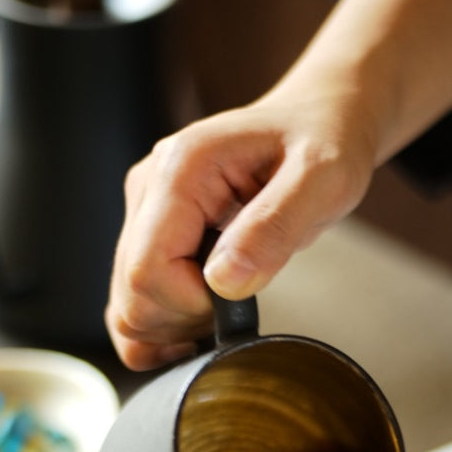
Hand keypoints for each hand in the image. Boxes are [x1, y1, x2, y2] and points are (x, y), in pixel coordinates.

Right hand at [104, 0, 451, 370]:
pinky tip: (204, 325)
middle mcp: (150, 187)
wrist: (317, 122)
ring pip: (128, 306)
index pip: (147, 270)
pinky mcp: (154, 234)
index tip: (242, 297)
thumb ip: (273, 228)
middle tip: (240, 305)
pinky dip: (166, 328)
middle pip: (130, 296)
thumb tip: (223, 282)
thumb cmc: (323, 143)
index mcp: (181, 169)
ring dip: (176, 329)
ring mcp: (146, 212)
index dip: (193, 306)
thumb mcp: (322, 180)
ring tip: (229, 307)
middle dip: (184, 322)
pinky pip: (136, 301)